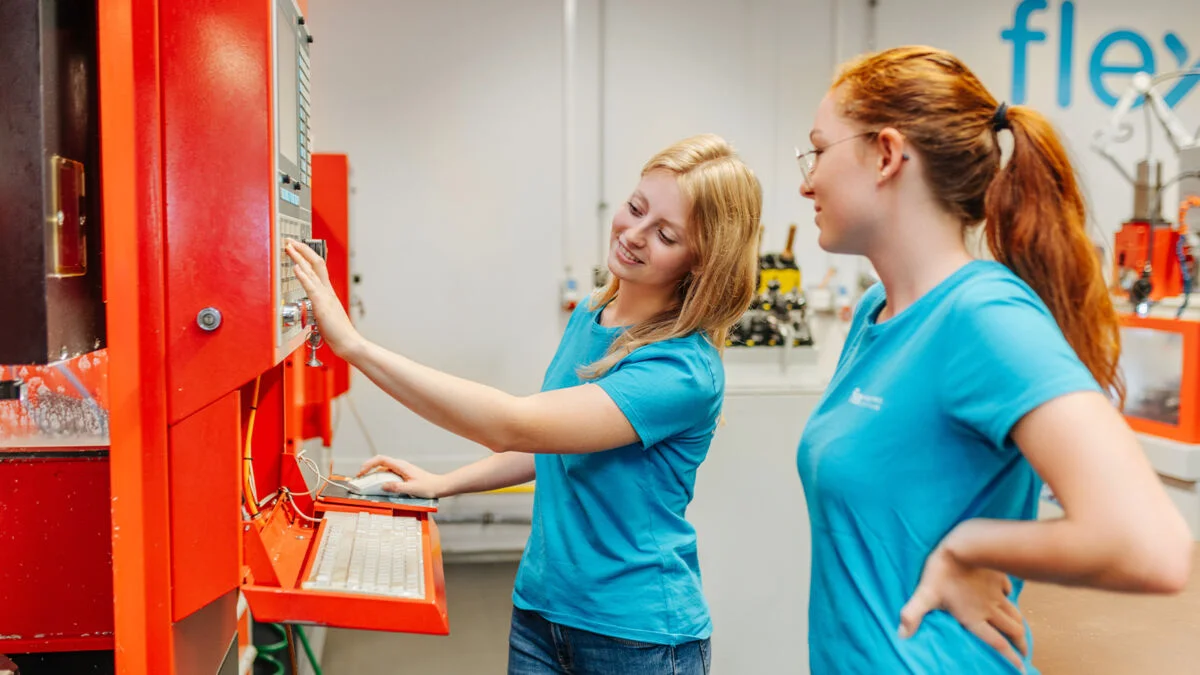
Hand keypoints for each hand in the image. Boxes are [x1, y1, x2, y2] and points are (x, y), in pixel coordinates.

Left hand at [285, 241, 361, 357]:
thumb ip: (319, 306)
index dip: (307, 255)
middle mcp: (327, 290)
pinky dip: (303, 275)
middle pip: (315, 263)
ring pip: (312, 270)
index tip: (297, 247)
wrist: (349, 343)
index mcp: (328, 292)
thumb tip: (312, 302)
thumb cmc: (338, 332)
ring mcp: (325, 296)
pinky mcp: (322, 305)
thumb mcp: (326, 315)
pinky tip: (296, 267)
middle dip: (302, 249)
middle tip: (290, 240)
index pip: (318, 267)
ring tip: (289, 246)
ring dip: (299, 257)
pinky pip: (311, 286)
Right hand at [358, 455, 446, 498]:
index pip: (381, 460)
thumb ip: (397, 487)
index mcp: (401, 466)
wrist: (439, 486)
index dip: (369, 464)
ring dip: (373, 475)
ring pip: (383, 469)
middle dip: (368, 469)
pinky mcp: (402, 475)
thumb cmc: (428, 486)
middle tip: (359, 478)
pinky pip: (388, 474)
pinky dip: (380, 479)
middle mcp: (400, 466)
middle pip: (379, 463)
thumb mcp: (412, 488)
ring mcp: (401, 470)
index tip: (361, 472)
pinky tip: (378, 486)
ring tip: (365, 483)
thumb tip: (382, 486)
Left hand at [900, 544, 1028, 671]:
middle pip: (1012, 631)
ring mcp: (997, 593)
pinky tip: (1008, 598)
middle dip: (1021, 644)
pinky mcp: (999, 577)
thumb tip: (901, 635)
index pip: (996, 643)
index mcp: (974, 617)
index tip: (1021, 669)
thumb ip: (913, 615)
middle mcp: (990, 609)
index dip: (1010, 658)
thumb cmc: (943, 571)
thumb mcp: (925, 594)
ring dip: (1020, 625)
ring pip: (1014, 614)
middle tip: (1026, 654)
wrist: (965, 544)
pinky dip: (1011, 598)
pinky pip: (1009, 591)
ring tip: (1023, 634)